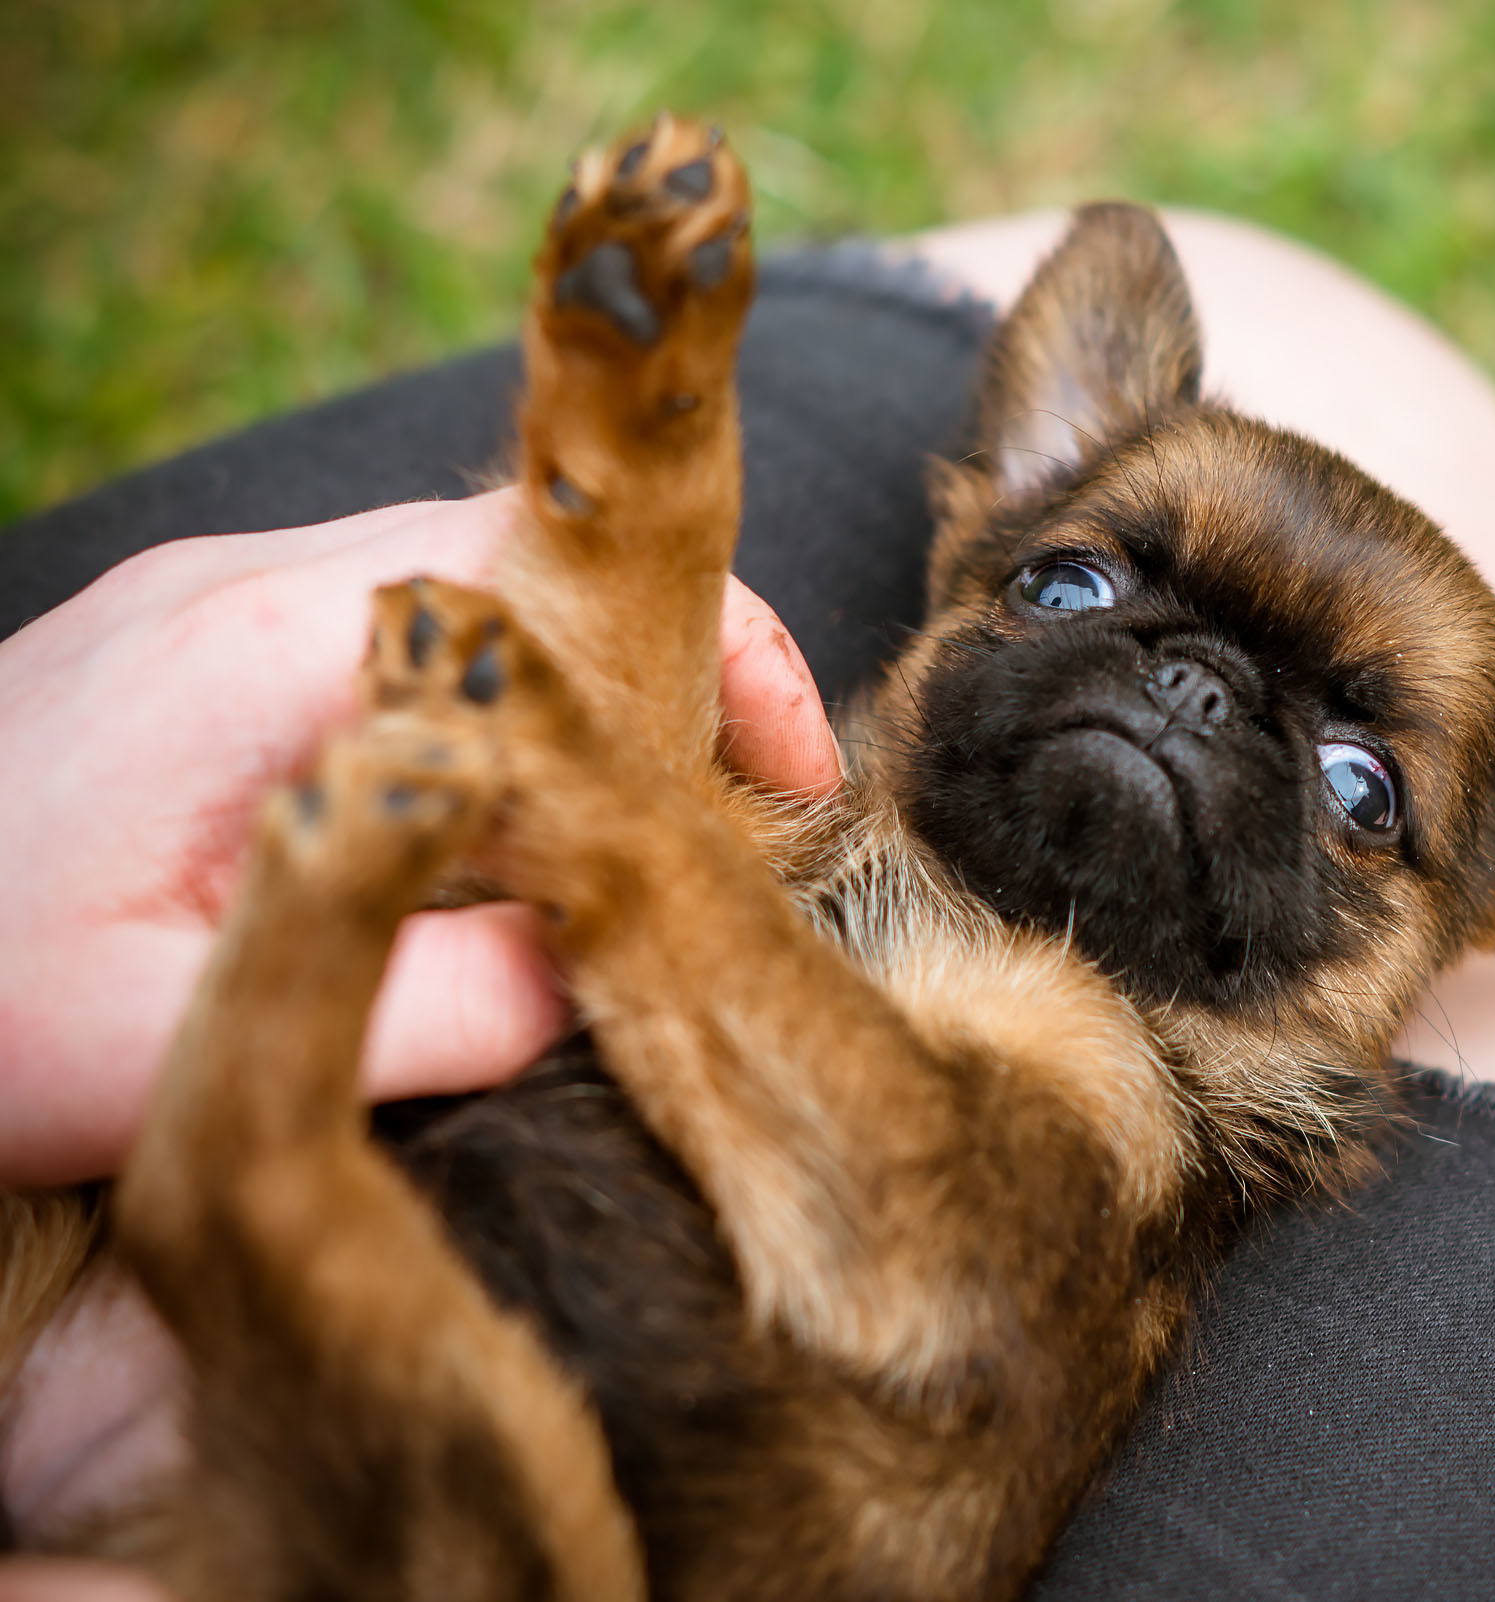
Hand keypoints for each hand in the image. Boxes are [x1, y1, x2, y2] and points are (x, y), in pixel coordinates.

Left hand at [0, 491, 839, 1186]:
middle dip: (676, 683)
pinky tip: (496, 841)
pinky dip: (491, 723)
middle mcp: (249, 596)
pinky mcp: (186, 653)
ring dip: (583, 711)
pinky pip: (396, 651)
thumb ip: (426, 1010)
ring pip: (477, 614)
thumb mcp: (181, 1052)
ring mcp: (210, 612)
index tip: (791, 780)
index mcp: (265, 657)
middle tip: (744, 835)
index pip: (557, 579)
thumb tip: (605, 968)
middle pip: (542, 577)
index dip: (714, 657)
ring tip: (639, 853)